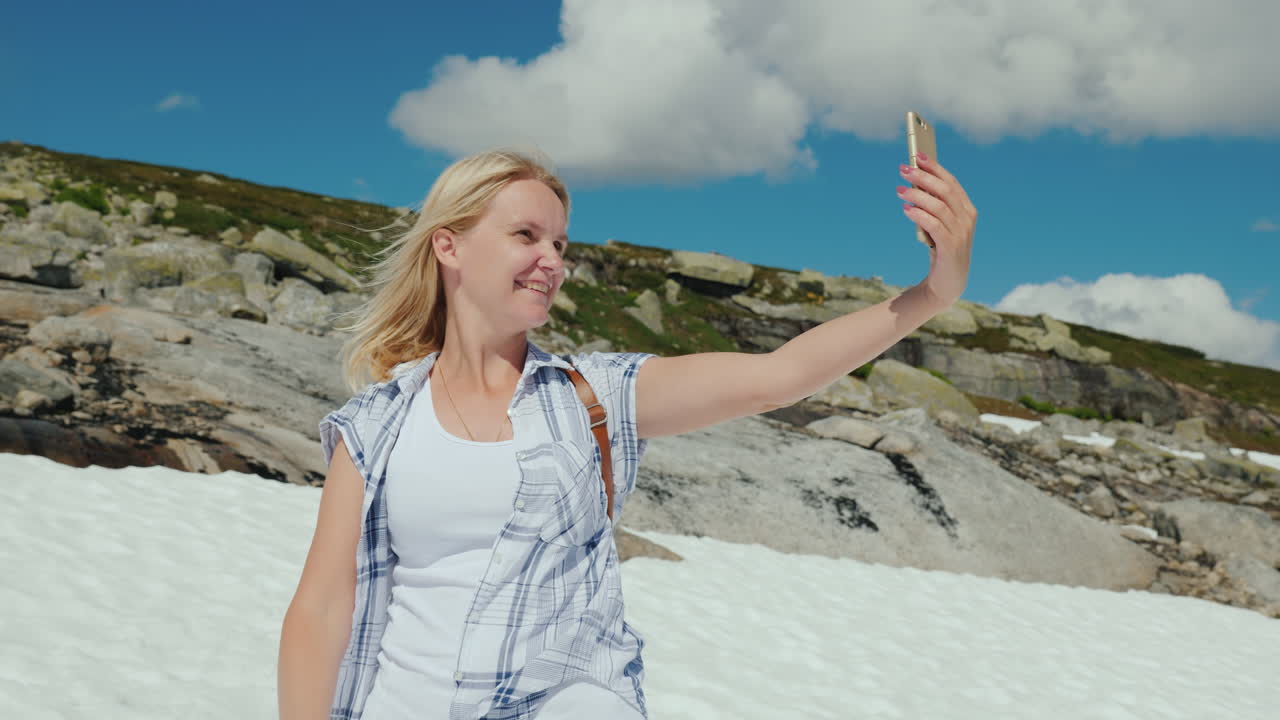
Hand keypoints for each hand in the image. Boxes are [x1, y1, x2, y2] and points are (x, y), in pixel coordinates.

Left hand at [896, 152, 975, 306]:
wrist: (947, 284)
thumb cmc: (940, 250)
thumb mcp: (937, 224)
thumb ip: (931, 206)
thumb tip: (913, 184)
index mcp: (967, 210)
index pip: (951, 182)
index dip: (935, 167)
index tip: (917, 154)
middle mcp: (967, 219)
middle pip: (945, 190)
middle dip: (923, 177)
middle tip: (903, 170)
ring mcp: (961, 233)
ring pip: (939, 206)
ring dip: (917, 195)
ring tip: (899, 190)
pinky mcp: (951, 247)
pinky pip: (934, 225)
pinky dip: (919, 215)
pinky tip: (906, 209)